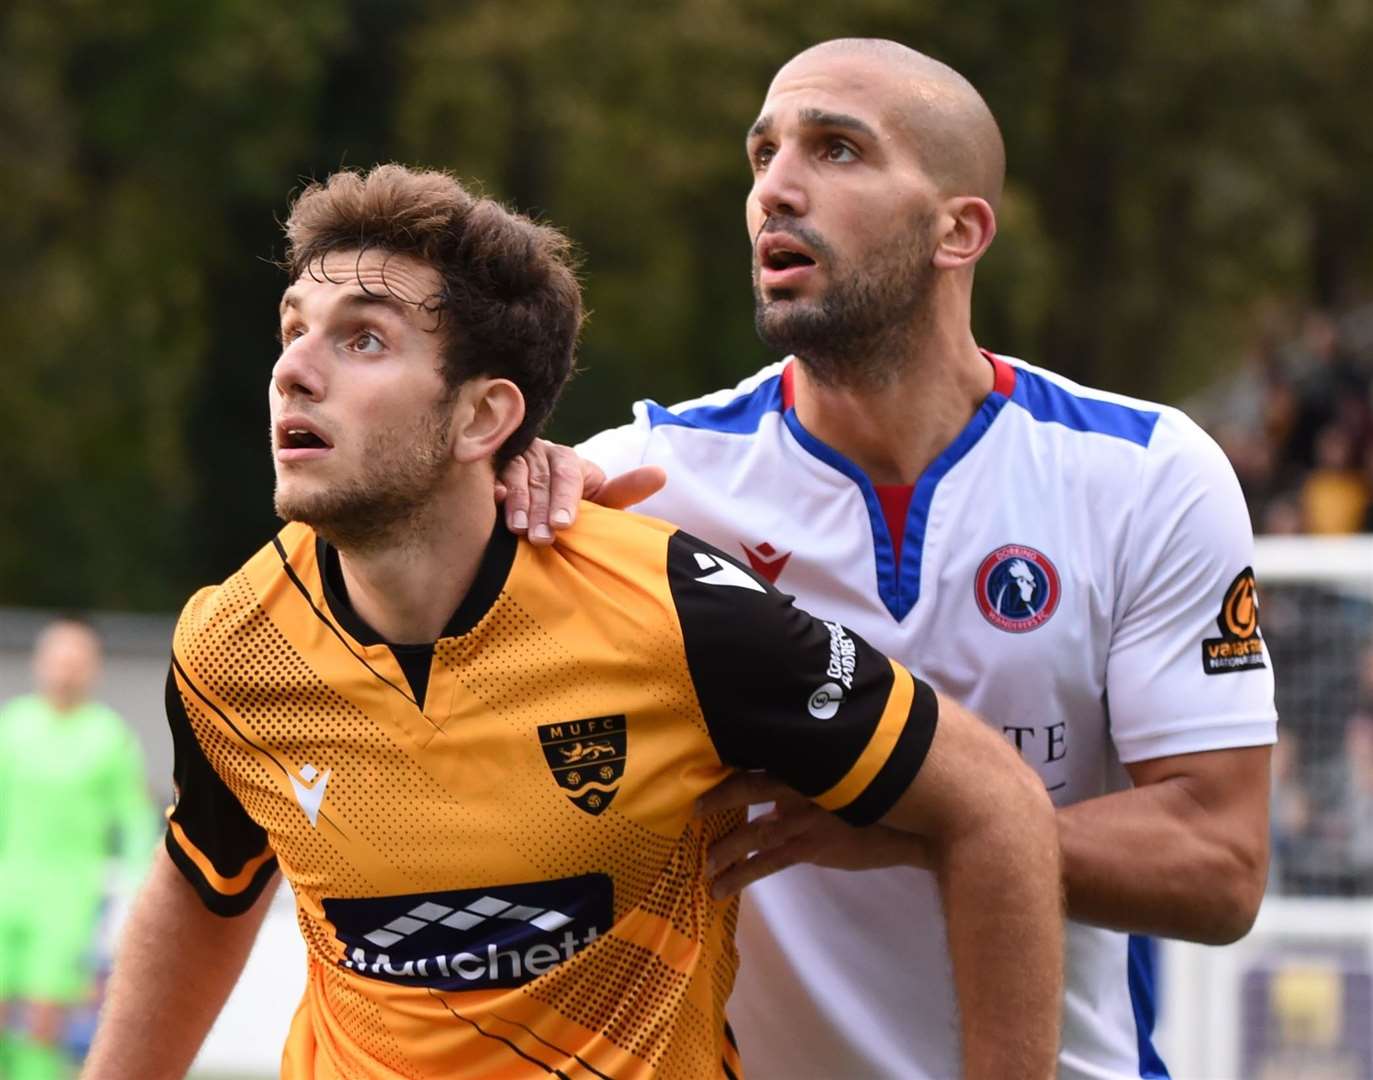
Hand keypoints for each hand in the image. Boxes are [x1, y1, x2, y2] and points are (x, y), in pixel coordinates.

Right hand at [496, 439, 666, 544]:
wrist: (536, 501)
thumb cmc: (573, 504)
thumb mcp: (600, 498)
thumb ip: (625, 490)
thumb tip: (661, 474)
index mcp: (568, 461)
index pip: (568, 476)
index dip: (565, 499)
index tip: (563, 524)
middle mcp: (540, 454)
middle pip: (541, 479)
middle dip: (540, 510)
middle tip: (541, 538)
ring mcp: (512, 459)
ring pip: (515, 476)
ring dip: (517, 503)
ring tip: (517, 529)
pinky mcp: (488, 469)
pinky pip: (487, 474)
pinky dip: (492, 488)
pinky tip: (494, 500)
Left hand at [697, 772, 932, 898]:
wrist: (917, 819)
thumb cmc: (888, 786)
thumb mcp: (852, 765)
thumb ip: (819, 768)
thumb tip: (791, 777)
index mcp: (807, 759)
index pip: (761, 754)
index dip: (732, 762)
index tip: (707, 767)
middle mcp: (800, 784)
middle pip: (746, 790)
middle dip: (717, 802)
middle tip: (691, 813)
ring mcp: (804, 817)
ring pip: (752, 832)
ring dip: (725, 848)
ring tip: (704, 864)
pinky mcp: (812, 847)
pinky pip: (767, 864)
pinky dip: (742, 875)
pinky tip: (720, 888)